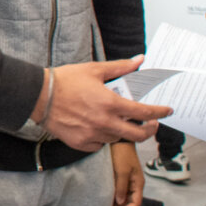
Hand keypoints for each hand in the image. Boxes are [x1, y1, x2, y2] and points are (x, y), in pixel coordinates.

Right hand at [43, 57, 170, 151]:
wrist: (38, 96)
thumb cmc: (65, 81)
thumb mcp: (95, 70)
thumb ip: (120, 67)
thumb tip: (139, 60)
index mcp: (110, 103)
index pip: (144, 112)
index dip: (159, 112)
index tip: (166, 111)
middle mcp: (104, 122)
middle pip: (137, 135)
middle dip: (149, 130)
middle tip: (150, 124)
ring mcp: (93, 135)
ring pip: (118, 139)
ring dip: (124, 131)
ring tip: (120, 121)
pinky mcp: (81, 143)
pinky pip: (100, 145)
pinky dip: (104, 138)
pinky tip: (100, 128)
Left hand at [109, 141, 143, 205]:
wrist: (117, 139)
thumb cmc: (122, 152)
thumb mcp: (122, 170)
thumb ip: (121, 187)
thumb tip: (119, 201)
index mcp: (138, 183)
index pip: (136, 203)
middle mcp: (133, 184)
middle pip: (129, 202)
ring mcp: (127, 181)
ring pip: (123, 198)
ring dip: (115, 204)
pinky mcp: (119, 177)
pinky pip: (117, 191)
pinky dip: (112, 197)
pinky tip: (105, 199)